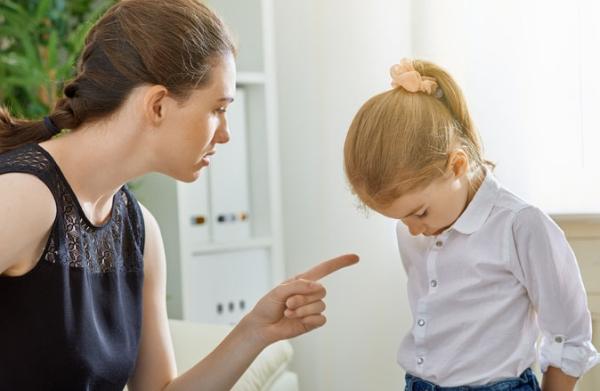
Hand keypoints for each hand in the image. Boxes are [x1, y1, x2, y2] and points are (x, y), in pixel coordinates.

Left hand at [242, 254, 358, 345]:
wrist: (262, 326)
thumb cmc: (267, 305)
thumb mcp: (279, 291)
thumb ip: (298, 286)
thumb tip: (318, 287)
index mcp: (303, 281)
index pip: (325, 269)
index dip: (340, 263)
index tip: (355, 258)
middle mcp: (310, 293)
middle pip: (322, 290)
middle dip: (303, 297)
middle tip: (288, 303)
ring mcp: (312, 308)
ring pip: (320, 305)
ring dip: (302, 310)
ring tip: (288, 312)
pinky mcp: (312, 322)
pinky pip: (321, 319)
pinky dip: (308, 319)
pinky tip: (296, 320)